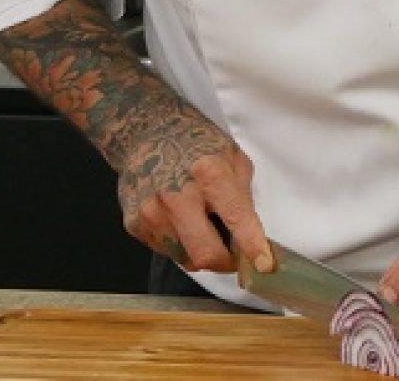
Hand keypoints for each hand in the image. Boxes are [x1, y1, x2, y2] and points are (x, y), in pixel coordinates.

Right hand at [116, 106, 273, 275]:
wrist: (144, 132)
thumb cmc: (193, 143)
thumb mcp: (232, 157)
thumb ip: (243, 197)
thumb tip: (253, 237)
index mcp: (208, 174)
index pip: (236, 219)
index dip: (253, 247)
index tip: (263, 265)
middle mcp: (177, 196)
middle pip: (206, 255)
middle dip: (226, 262)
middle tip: (234, 253)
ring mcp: (151, 213)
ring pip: (186, 259)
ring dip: (201, 250)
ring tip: (200, 222)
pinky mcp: (135, 225)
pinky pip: (166, 251)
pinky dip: (180, 243)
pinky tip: (179, 218)